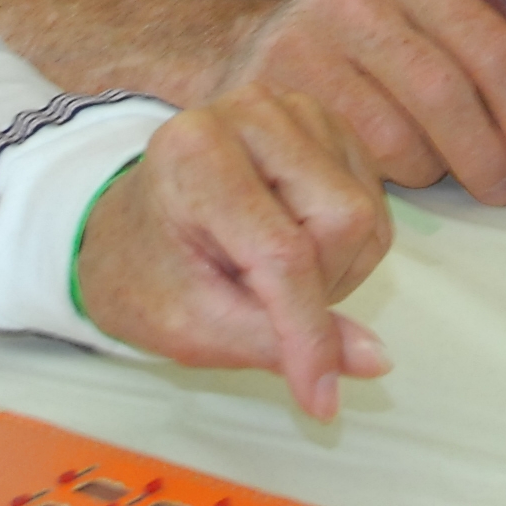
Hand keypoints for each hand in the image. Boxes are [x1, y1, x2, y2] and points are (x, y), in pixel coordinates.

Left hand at [75, 86, 395, 418]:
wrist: (129, 234)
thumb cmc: (152, 276)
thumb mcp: (196, 327)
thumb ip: (281, 344)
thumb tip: (376, 360)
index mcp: (195, 152)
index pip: (283, 250)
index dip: (308, 331)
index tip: (318, 396)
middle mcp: (248, 110)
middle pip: (344, 218)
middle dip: (321, 285)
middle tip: (268, 304)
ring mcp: (292, 109)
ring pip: (366, 211)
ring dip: (335, 268)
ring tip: (272, 275)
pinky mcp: (323, 124)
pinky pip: (373, 199)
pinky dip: (346, 245)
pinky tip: (297, 246)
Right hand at [214, 0, 505, 205]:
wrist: (243, 55)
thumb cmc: (357, 56)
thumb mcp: (429, 43)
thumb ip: (499, 77)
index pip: (489, 44)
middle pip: (446, 90)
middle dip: (489, 153)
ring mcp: (308, 43)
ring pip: (399, 134)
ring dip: (434, 171)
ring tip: (436, 174)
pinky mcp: (275, 96)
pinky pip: (353, 160)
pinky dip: (387, 184)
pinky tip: (390, 182)